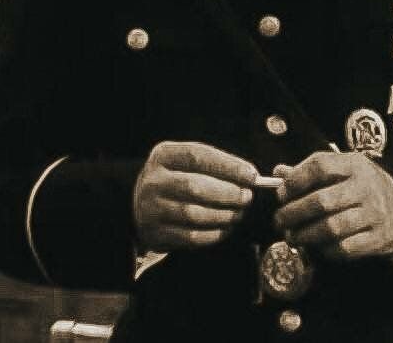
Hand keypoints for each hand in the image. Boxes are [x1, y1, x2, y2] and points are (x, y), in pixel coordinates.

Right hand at [132, 141, 257, 251]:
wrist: (140, 203)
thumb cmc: (175, 179)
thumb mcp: (186, 163)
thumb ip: (215, 165)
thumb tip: (250, 177)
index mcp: (164, 156)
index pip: (198, 156)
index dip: (228, 166)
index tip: (251, 175)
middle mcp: (154, 181)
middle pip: (195, 187)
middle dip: (228, 193)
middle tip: (246, 197)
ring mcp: (151, 209)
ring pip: (193, 214)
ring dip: (223, 215)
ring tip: (238, 214)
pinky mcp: (156, 233)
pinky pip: (190, 237)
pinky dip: (213, 234)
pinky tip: (225, 229)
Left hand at [272, 151, 392, 259]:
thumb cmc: (361, 186)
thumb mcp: (341, 170)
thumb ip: (310, 171)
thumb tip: (278, 173)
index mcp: (354, 164)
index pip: (320, 166)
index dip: (295, 181)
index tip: (281, 193)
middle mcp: (366, 187)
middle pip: (321, 201)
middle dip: (293, 213)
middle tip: (279, 220)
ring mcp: (374, 213)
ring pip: (331, 228)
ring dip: (305, 235)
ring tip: (292, 236)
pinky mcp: (378, 237)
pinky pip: (344, 248)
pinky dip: (325, 249)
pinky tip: (316, 246)